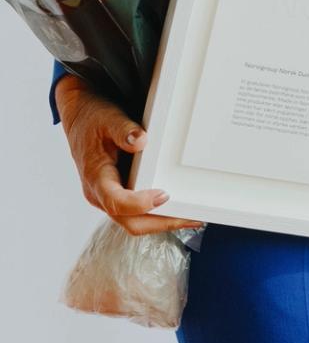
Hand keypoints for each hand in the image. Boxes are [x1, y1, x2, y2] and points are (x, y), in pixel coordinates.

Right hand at [53, 77, 201, 236]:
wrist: (82, 120)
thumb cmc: (94, 120)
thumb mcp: (108, 119)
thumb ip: (123, 129)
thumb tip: (140, 141)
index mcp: (96, 178)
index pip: (115, 202)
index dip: (139, 204)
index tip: (163, 195)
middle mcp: (100, 194)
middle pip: (130, 222)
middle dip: (161, 223)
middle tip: (191, 217)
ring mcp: (108, 197)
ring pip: (134, 222)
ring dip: (162, 222)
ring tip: (192, 217)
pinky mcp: (117, 194)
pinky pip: (136, 214)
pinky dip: (157, 215)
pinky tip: (177, 210)